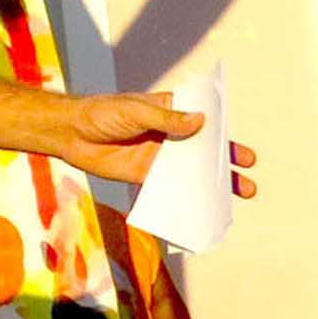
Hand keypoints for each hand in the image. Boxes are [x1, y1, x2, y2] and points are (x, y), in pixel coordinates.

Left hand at [44, 90, 258, 196]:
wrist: (69, 133)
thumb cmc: (101, 113)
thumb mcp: (134, 111)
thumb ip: (165, 119)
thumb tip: (200, 121)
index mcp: (169, 112)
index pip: (203, 120)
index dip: (223, 132)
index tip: (242, 148)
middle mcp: (169, 134)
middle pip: (204, 148)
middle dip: (226, 159)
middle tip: (248, 171)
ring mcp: (159, 155)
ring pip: (192, 169)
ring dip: (213, 181)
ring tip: (238, 192)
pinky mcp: (145, 174)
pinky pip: (171, 186)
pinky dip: (187, 195)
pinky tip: (203, 207)